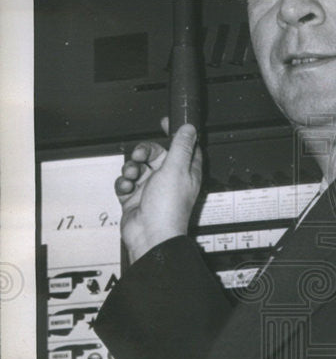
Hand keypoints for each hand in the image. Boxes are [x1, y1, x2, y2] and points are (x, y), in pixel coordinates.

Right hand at [115, 120, 201, 262]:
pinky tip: (127, 189)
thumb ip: (181, 146)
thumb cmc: (167, 208)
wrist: (149, 235)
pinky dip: (123, 184)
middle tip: (139, 156)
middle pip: (155, 154)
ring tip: (132, 177)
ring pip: (137, 167)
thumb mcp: (176, 169)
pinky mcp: (135, 199)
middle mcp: (170, 180)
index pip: (183, 147)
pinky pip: (125, 183)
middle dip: (143, 152)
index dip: (175, 133)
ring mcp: (151, 189)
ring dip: (131, 169)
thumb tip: (189, 128)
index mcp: (185, 172)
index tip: (164, 123)